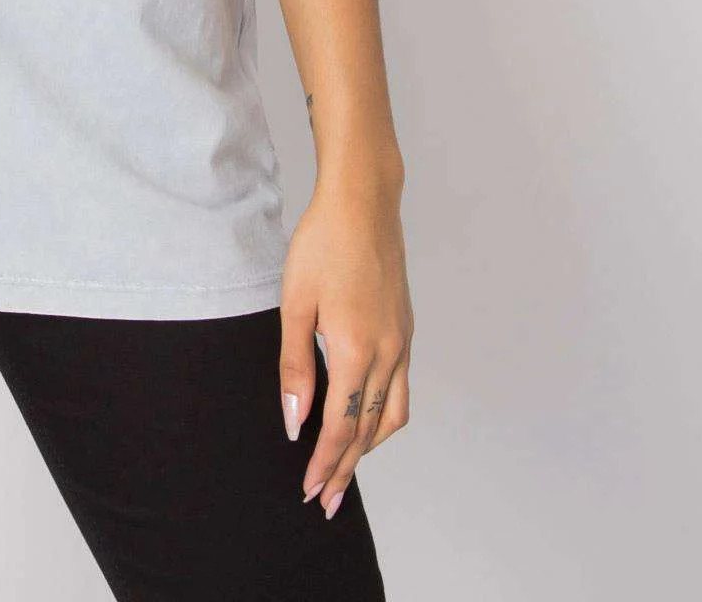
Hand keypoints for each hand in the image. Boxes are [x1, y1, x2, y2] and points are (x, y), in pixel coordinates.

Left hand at [277, 174, 412, 518]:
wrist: (363, 202)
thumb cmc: (323, 244)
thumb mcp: (295, 303)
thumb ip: (295, 366)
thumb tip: (295, 421)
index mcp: (357, 350)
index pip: (341, 427)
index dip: (325, 464)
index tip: (309, 491)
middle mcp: (388, 353)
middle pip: (369, 430)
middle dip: (346, 468)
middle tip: (325, 499)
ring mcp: (402, 341)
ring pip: (392, 414)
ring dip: (369, 446)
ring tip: (346, 466)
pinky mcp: (406, 329)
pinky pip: (401, 388)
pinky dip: (384, 415)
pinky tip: (366, 415)